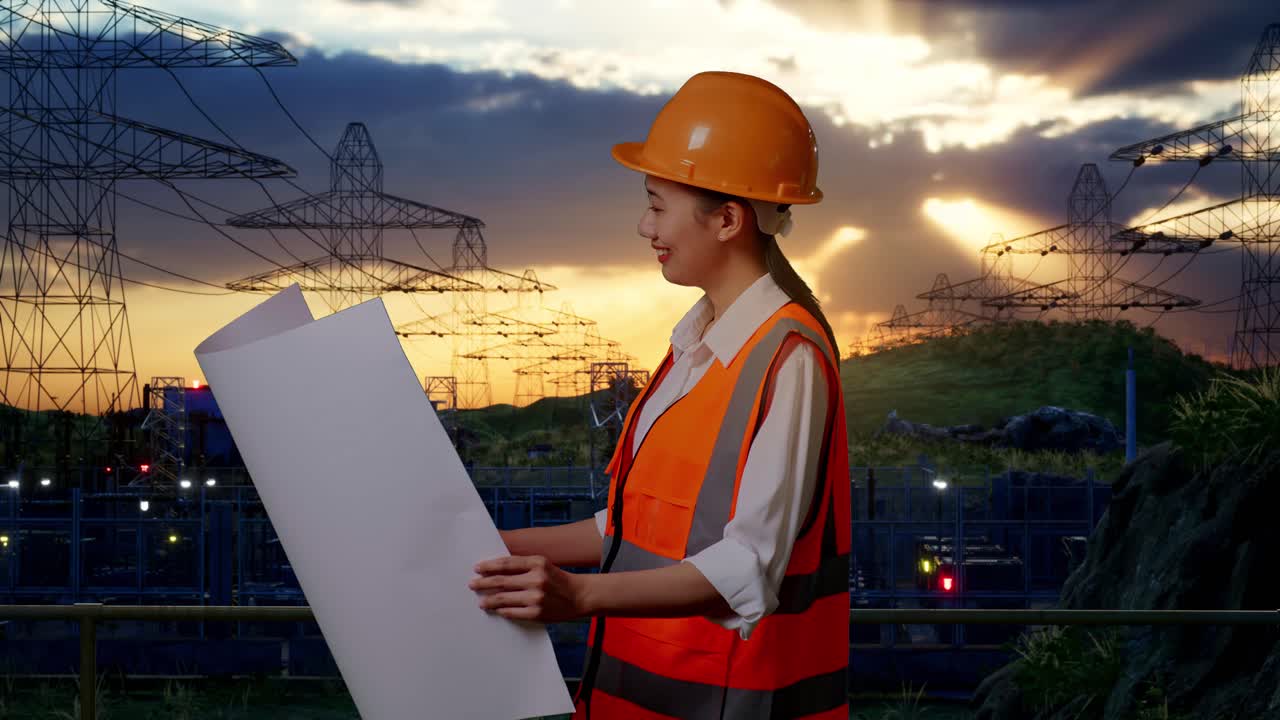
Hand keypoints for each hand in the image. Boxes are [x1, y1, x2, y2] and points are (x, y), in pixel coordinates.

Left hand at [469, 555, 588, 622]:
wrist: (579, 596)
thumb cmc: (557, 580)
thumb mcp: (543, 565)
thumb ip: (523, 566)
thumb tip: (495, 571)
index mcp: (537, 562)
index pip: (506, 563)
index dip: (489, 566)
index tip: (477, 568)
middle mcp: (536, 579)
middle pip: (501, 581)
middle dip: (483, 583)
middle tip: (472, 584)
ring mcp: (536, 597)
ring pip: (503, 598)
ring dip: (489, 600)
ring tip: (481, 601)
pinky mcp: (536, 613)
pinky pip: (512, 612)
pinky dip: (502, 611)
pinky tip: (497, 610)